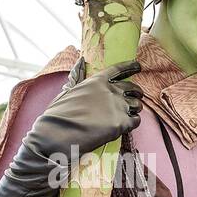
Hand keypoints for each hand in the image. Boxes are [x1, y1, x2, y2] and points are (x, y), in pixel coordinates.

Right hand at [27, 60, 141, 158]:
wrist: (58, 135)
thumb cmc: (58, 115)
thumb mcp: (67, 91)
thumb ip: (78, 77)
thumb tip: (79, 61)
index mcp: (96, 81)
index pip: (118, 70)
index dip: (130, 67)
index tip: (138, 66)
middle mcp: (110, 91)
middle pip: (132, 88)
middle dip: (136, 91)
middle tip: (137, 96)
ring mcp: (117, 107)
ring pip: (136, 105)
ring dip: (135, 108)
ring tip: (132, 112)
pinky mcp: (121, 124)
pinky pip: (136, 121)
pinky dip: (134, 122)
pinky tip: (129, 124)